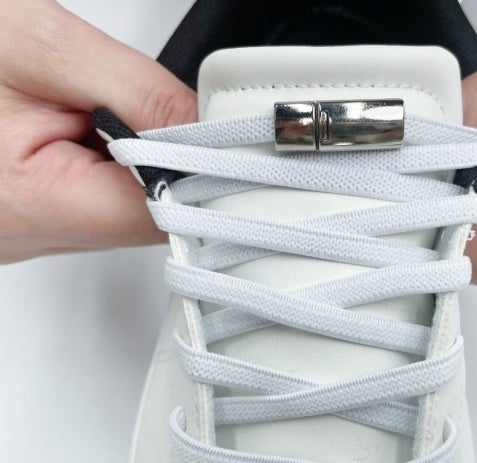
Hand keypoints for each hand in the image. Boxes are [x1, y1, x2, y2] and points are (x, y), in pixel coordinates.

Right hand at [0, 0, 195, 262]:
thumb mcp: (41, 47)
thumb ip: (142, 94)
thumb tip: (215, 127)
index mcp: (28, 207)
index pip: (163, 215)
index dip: (208, 173)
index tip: (229, 136)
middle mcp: (31, 235)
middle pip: (154, 218)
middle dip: (178, 161)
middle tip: (166, 110)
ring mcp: (31, 230)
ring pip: (131, 210)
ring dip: (146, 161)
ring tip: (108, 112)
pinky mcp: (33, 216)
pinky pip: (102, 201)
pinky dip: (120, 165)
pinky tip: (98, 130)